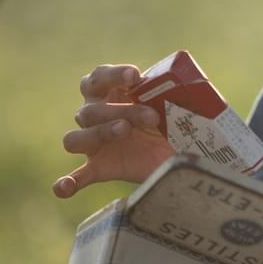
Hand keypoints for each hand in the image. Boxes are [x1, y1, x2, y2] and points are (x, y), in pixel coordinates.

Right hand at [53, 63, 174, 197]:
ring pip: (77, 138)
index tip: (136, 76)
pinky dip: (68, 182)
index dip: (112, 75)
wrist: (178, 150)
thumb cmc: (170, 118)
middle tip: (152, 117)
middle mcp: (94, 116)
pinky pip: (77, 176)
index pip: (98, 78)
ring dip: (100, 133)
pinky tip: (64, 188)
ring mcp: (94, 144)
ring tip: (124, 131)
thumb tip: (198, 86)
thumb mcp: (173, 104)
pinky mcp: (99, 168)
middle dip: (121, 110)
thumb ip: (173, 93)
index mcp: (108, 93)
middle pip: (90, 110)